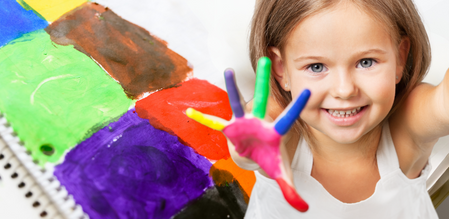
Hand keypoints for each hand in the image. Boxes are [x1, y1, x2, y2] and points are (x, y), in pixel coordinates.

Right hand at [186, 57, 309, 211]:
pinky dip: (202, 119)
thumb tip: (304, 209)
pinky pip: (214, 123)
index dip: (297, 106)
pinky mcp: (229, 127)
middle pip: (262, 99)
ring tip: (227, 70)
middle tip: (267, 59)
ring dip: (231, 88)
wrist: (254, 156)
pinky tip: (190, 111)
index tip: (308, 91)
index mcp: (275, 131)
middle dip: (263, 81)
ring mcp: (243, 122)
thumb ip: (292, 190)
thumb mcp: (280, 174)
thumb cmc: (268, 159)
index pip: (288, 118)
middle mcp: (259, 121)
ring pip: (237, 102)